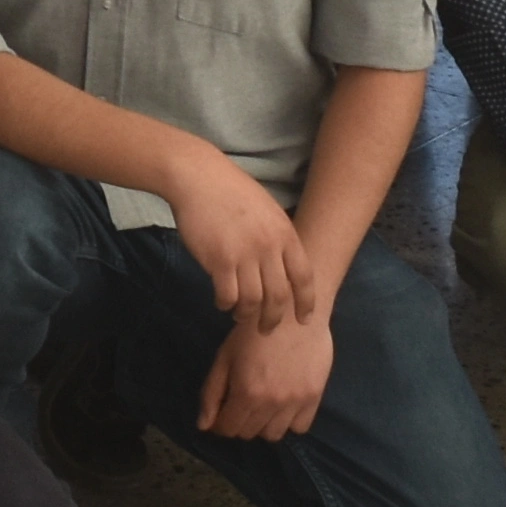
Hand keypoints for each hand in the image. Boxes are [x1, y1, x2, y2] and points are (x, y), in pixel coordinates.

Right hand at [156, 145, 315, 330]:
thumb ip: (277, 239)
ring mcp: (244, 254)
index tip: (304, 319)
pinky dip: (226, 304)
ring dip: (246, 314)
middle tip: (266, 329)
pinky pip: (228, 296)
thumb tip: (282, 268)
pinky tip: (222, 302)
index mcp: (285, 233)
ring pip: (253, 301)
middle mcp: (269, 247)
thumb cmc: (231, 192)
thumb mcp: (267, 211)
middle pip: (279, 296)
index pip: (304, 277)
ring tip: (239, 315)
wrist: (199, 177)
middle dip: (273, 319)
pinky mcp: (219, 260)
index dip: (306, 302)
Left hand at [201, 297, 336, 442]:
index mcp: (246, 393)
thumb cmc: (252, 330)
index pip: (228, 429)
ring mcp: (295, 402)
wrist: (291, 310)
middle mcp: (271, 403)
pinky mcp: (314, 397)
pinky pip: (300, 427)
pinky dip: (289, 421)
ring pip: (274, 435)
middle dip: (240, 422)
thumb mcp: (224, 357)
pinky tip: (284, 405)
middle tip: (241, 404)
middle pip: (249, 433)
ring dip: (264, 425)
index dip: (220, 423)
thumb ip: (211, 393)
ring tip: (263, 406)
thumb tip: (203, 426)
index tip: (222, 412)